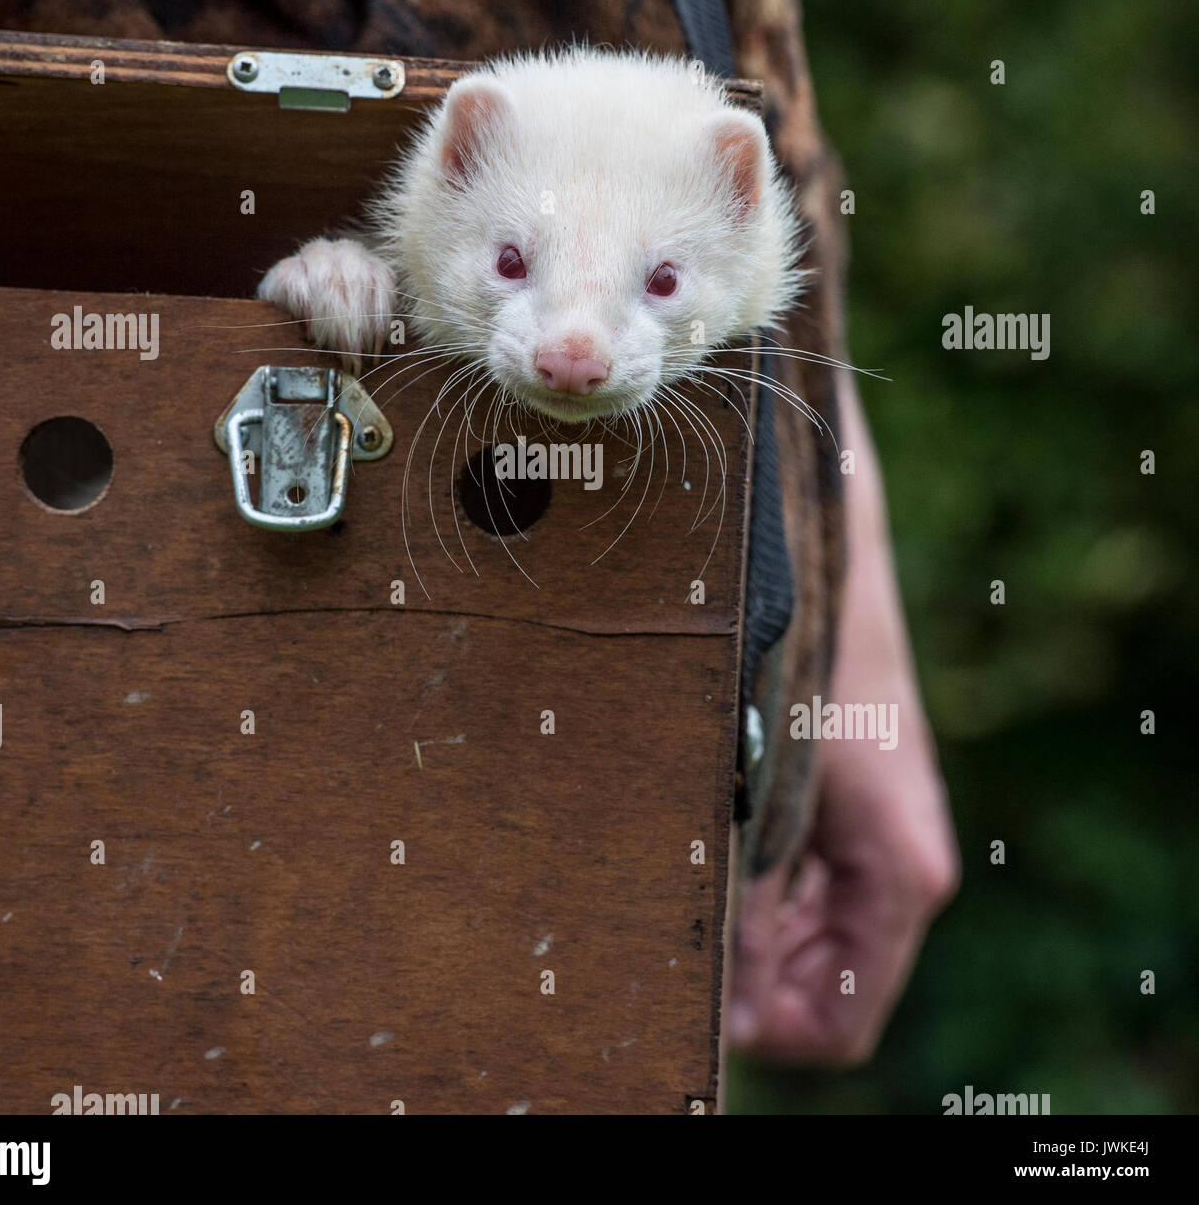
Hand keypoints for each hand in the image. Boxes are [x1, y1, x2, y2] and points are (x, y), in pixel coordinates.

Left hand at [727, 373, 959, 1062]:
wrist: (811, 536)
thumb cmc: (789, 647)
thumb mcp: (757, 789)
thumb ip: (745, 899)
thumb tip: (718, 990)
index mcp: (899, 872)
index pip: (837, 1022)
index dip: (759, 1027)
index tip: (689, 993)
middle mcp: (893, 864)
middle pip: (816, 983)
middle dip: (742, 975)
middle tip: (664, 923)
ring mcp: (865, 830)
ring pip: (799, 933)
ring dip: (737, 926)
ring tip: (670, 872)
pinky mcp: (836, 796)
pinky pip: (792, 879)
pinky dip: (744, 882)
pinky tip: (693, 835)